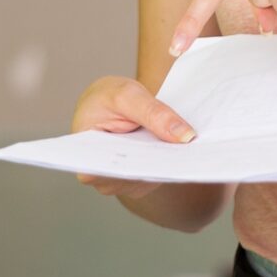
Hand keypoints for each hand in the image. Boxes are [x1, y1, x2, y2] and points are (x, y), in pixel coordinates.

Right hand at [70, 75, 195, 201]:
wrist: (111, 101)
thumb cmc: (108, 97)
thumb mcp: (128, 95)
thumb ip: (155, 114)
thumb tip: (186, 137)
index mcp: (86, 158)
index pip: (110, 170)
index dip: (136, 166)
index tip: (163, 159)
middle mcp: (102, 178)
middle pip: (134, 177)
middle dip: (160, 164)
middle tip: (188, 153)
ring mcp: (121, 182)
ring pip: (150, 178)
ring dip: (169, 164)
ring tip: (190, 150)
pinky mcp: (139, 179)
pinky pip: (158, 174)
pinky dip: (170, 162)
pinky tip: (185, 151)